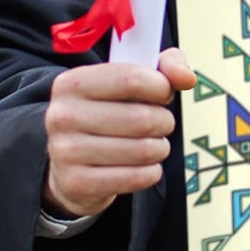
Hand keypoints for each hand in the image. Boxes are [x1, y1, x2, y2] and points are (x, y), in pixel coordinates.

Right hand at [42, 47, 196, 218]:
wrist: (71, 163)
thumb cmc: (108, 114)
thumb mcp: (129, 81)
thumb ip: (164, 67)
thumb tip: (187, 78)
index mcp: (72, 83)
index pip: (131, 79)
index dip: (161, 87)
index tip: (164, 94)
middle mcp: (62, 115)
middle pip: (141, 119)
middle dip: (164, 122)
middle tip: (161, 124)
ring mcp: (65, 151)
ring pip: (142, 150)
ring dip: (160, 148)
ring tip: (153, 145)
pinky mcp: (76, 183)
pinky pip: (135, 178)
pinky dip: (151, 172)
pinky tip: (144, 166)